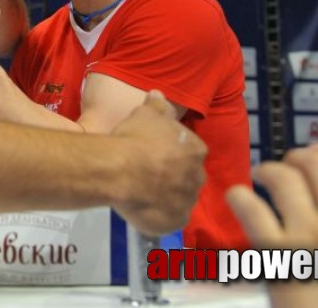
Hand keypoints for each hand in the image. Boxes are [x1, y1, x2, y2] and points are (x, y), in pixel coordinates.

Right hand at [110, 90, 206, 235]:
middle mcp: (198, 177)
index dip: (172, 152)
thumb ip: (157, 105)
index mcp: (196, 150)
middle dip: (173, 175)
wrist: (120, 171)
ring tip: (142, 191)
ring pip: (178, 199)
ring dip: (166, 196)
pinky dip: (158, 214)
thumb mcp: (145, 114)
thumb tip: (158, 94)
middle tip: (148, 172)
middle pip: (187, 176)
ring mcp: (186, 203)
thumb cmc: (135, 138)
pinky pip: (168, 218)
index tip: (154, 152)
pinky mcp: (174, 223)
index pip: (190, 151)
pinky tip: (141, 206)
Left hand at [227, 144, 317, 307]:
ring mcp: (309, 235)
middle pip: (316, 164)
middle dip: (296, 159)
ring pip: (282, 178)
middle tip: (284, 167)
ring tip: (258, 177)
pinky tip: (236, 198)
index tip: (311, 155)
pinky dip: (239, 197)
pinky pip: (251, 208)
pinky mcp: (276, 254)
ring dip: (267, 171)